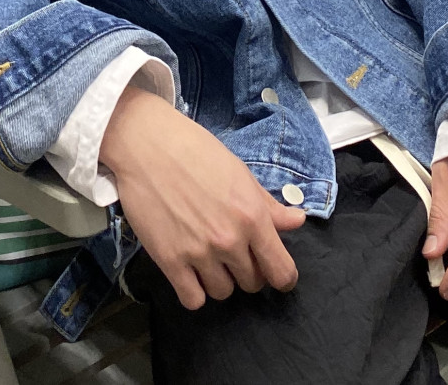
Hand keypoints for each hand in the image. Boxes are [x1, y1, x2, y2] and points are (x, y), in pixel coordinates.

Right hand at [99, 87, 305, 309]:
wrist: (149, 146)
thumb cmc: (198, 152)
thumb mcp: (241, 173)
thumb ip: (269, 205)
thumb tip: (298, 221)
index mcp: (253, 216)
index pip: (280, 270)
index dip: (283, 277)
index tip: (277, 274)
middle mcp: (230, 240)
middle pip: (252, 283)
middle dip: (248, 271)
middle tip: (236, 253)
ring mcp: (199, 253)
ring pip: (223, 292)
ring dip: (221, 279)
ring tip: (210, 257)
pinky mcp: (169, 261)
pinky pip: (193, 300)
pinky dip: (194, 291)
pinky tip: (191, 271)